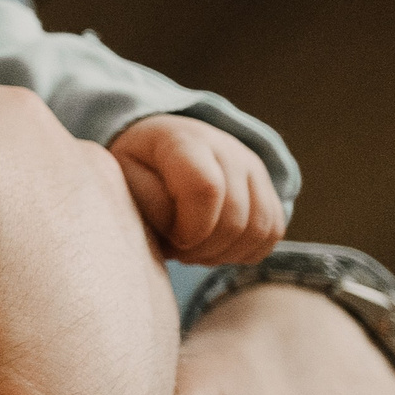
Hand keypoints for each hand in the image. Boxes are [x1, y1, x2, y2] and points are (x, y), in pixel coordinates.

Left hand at [108, 115, 286, 265]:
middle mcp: (227, 149)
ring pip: (259, 229)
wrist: (159, 146)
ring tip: (193, 250)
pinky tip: (213, 247)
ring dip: (224, 254)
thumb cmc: (136, 168)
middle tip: (177, 250)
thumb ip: (148, 203)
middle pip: (235, 217)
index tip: (172, 240)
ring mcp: (253, 168)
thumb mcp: (122, 179)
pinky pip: (272, 233)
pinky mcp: (268, 188)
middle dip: (204, 249)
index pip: (206, 189)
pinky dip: (244, 251)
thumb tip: (182, 231)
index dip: (191, 228)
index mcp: (184, 140)